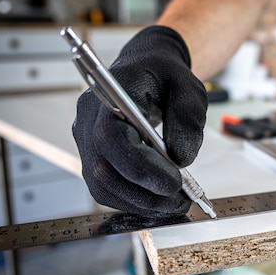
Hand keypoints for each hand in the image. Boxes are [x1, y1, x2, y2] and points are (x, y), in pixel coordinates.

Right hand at [72, 26, 207, 216]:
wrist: (147, 70)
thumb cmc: (165, 76)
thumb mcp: (189, 88)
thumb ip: (188, 119)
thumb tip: (180, 160)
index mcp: (109, 94)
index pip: (112, 138)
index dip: (142, 167)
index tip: (176, 182)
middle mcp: (88, 120)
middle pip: (103, 170)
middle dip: (144, 193)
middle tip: (181, 200)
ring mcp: (87, 141)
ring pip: (102, 186)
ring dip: (140, 203)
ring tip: (174, 204)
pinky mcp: (94, 157)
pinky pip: (107, 188)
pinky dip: (134, 201)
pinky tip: (159, 200)